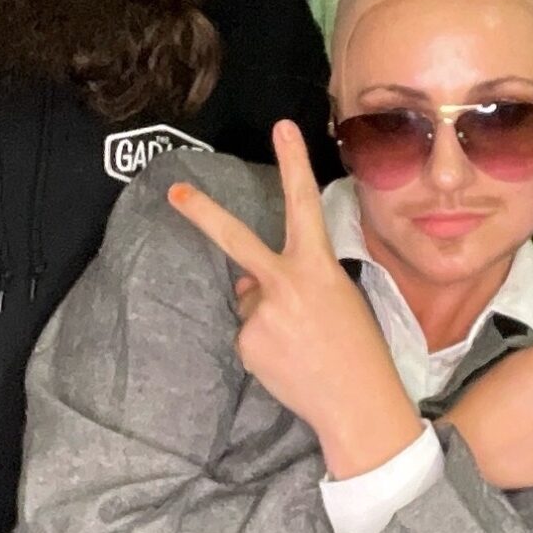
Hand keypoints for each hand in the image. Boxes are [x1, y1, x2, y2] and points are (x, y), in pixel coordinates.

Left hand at [167, 121, 422, 477]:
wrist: (358, 405)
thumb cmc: (359, 350)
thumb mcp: (338, 300)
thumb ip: (293, 280)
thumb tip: (247, 283)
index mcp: (319, 266)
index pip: (304, 204)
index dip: (293, 163)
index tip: (281, 127)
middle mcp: (286, 283)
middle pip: (235, 240)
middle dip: (202, 213)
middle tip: (173, 191)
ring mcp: (261, 314)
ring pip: (250, 302)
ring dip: (267, 316)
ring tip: (302, 343)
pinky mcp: (247, 343)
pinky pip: (248, 333)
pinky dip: (264, 344)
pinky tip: (290, 360)